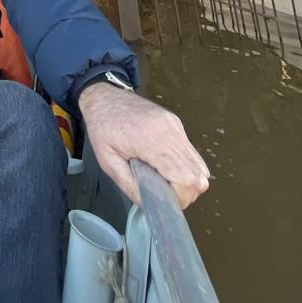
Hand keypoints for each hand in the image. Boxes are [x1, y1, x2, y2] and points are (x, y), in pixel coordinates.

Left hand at [79, 83, 209, 209]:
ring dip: (188, 182)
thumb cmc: (102, 127)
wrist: (104, 96)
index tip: (163, 201)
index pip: (184, 177)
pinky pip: (192, 154)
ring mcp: (176, 127)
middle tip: (164, 195)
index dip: (179, 197)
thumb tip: (148, 206)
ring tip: (165, 183)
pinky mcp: (177, 125)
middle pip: (198, 175)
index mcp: (151, 141)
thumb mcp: (107, 161)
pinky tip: (166, 168)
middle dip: (185, 193)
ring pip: (200, 166)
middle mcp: (170, 132)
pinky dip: (185, 167)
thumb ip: (129, 185)